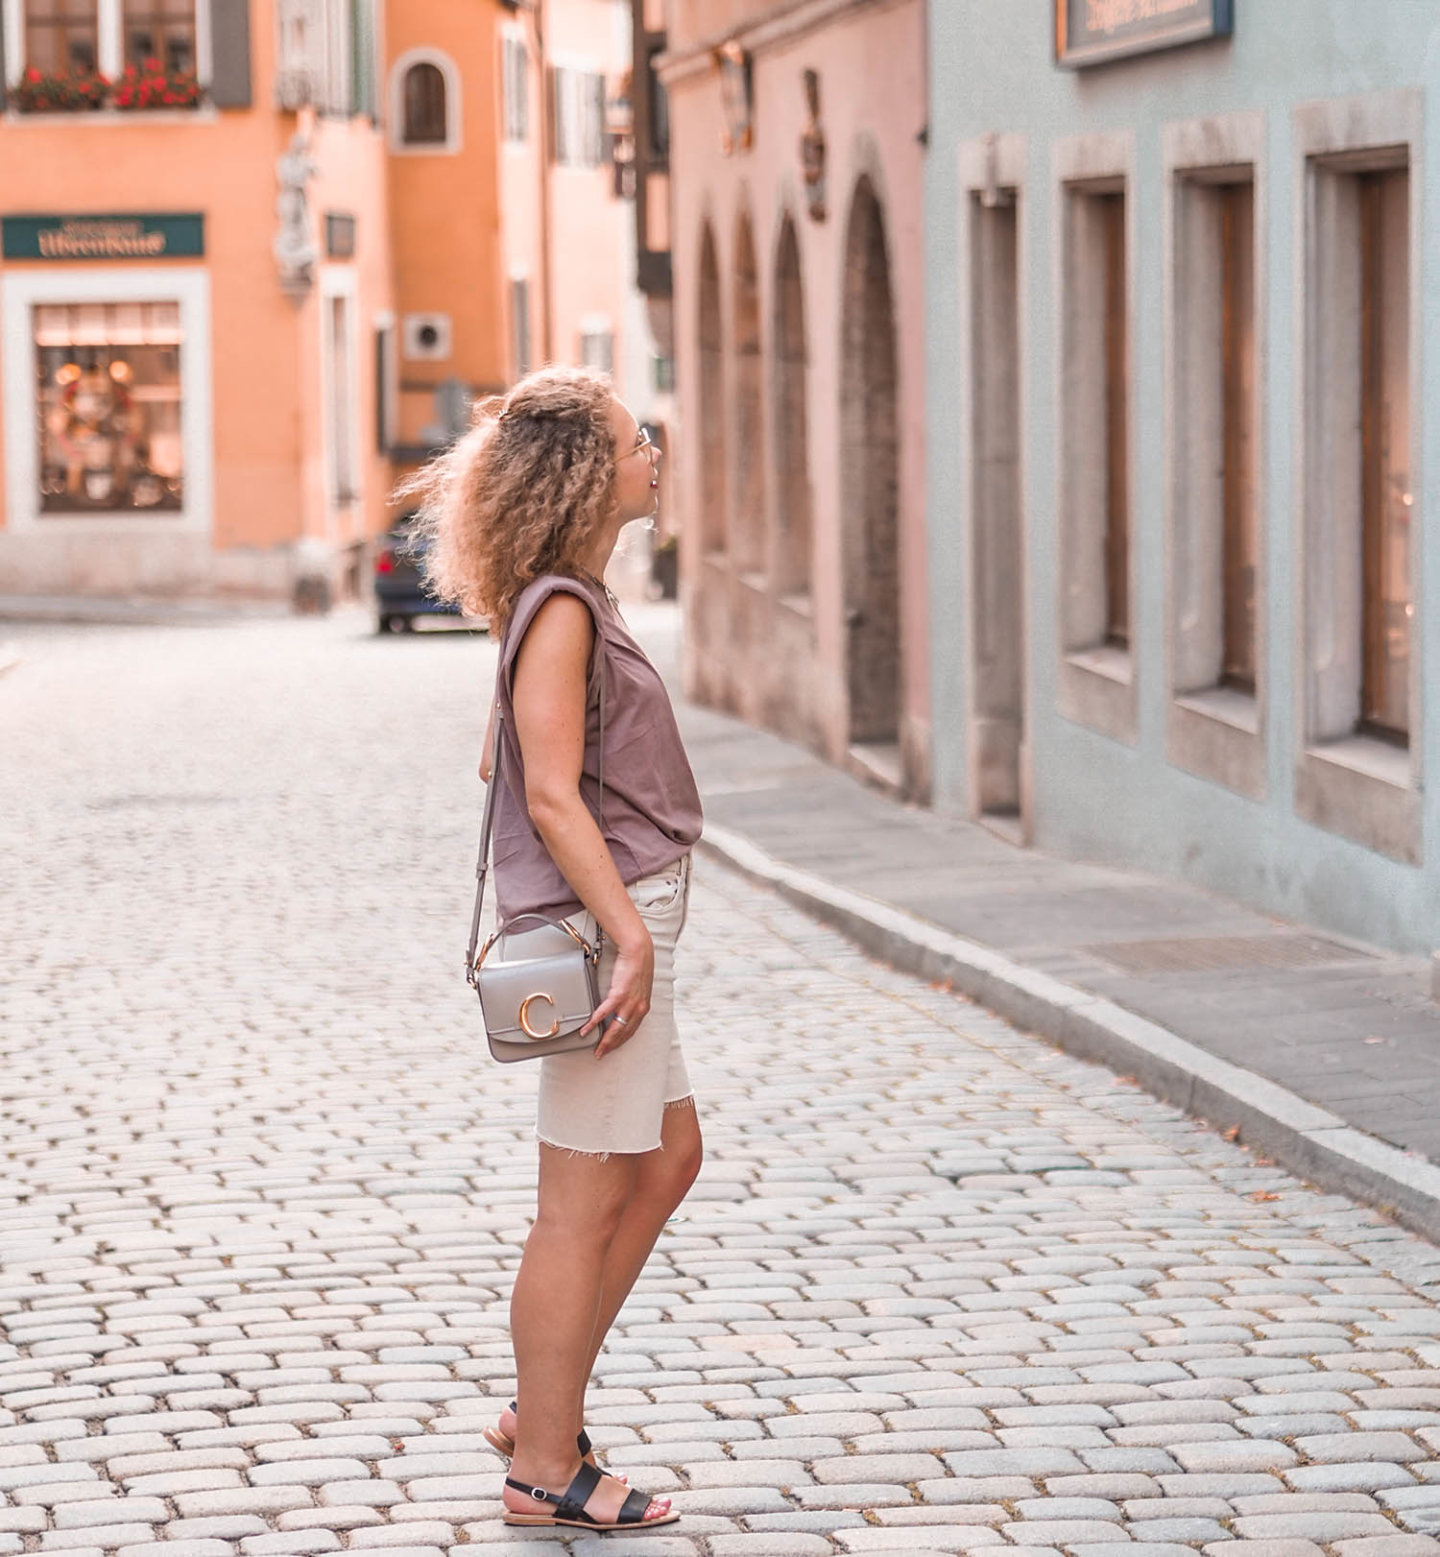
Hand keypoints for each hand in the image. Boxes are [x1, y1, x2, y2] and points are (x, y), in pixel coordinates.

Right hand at [584, 930, 653, 1056]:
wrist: (638, 951)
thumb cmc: (637, 966)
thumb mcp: (639, 987)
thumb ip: (631, 999)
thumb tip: (621, 1006)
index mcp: (643, 1007)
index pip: (631, 1030)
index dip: (620, 1042)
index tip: (612, 1048)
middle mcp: (638, 1007)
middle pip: (623, 1033)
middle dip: (611, 1046)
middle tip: (600, 1054)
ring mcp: (629, 1002)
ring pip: (615, 1028)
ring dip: (604, 1040)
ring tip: (595, 1048)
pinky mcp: (619, 994)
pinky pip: (604, 1013)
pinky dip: (594, 1023)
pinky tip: (587, 1029)